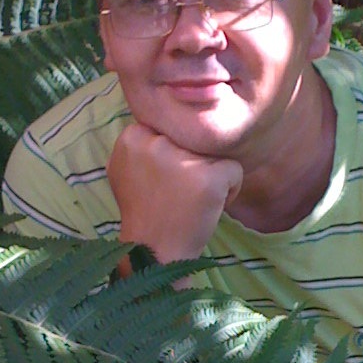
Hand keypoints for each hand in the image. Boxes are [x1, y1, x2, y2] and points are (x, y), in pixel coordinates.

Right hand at [108, 122, 241, 262]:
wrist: (155, 255)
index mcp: (131, 137)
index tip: (160, 183)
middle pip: (193, 138)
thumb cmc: (147, 211)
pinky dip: (230, 190)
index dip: (172, 154)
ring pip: (214, 152)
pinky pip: (234, 169)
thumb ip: (141, 142)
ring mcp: (181, 160)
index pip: (170, 128)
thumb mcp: (128, 169)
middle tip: (176, 194)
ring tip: (190, 201)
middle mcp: (153, 144)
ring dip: (210, 175)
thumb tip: (161, 108)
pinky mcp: (208, 178)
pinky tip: (209, 208)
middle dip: (192, 162)